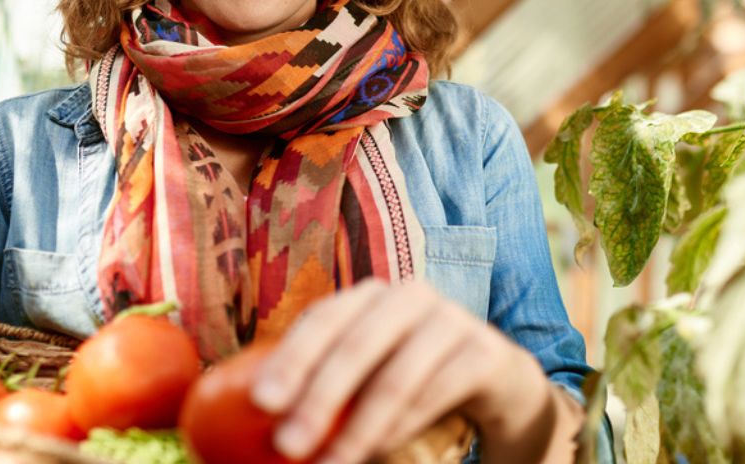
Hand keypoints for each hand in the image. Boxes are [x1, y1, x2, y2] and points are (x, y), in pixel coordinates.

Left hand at [250, 279, 581, 463]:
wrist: (494, 381)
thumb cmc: (411, 379)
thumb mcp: (366, 375)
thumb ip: (321, 386)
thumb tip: (249, 426)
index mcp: (369, 296)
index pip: (323, 319)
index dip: (291, 358)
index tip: (261, 403)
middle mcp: (409, 297)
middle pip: (356, 344)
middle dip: (317, 398)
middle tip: (288, 444)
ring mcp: (451, 320)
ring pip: (396, 376)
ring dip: (358, 429)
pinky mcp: (485, 352)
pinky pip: (436, 393)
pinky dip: (403, 426)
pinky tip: (377, 452)